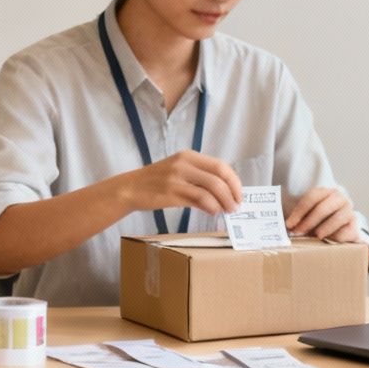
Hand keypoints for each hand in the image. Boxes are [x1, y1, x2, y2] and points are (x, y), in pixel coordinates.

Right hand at [120, 151, 243, 217]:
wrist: (130, 188)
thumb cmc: (156, 182)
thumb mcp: (178, 172)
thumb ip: (199, 178)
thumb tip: (225, 193)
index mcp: (188, 156)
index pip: (220, 166)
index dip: (234, 181)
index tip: (238, 194)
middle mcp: (183, 163)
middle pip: (219, 175)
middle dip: (232, 192)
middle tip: (236, 205)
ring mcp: (177, 177)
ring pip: (212, 187)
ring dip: (224, 201)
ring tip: (227, 210)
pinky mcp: (171, 192)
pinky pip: (199, 199)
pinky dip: (211, 206)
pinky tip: (212, 211)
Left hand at [287, 187, 361, 241]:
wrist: (341, 227)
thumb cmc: (319, 220)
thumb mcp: (308, 215)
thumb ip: (298, 219)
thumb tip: (286, 227)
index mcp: (325, 192)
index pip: (311, 198)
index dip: (299, 212)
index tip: (289, 224)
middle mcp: (339, 198)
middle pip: (323, 208)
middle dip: (308, 222)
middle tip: (298, 232)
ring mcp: (349, 210)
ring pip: (336, 219)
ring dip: (323, 229)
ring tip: (316, 236)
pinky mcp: (356, 224)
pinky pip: (345, 231)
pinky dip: (336, 237)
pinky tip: (329, 240)